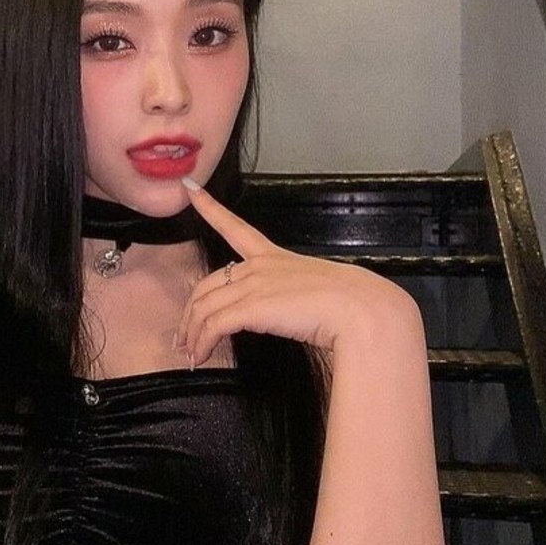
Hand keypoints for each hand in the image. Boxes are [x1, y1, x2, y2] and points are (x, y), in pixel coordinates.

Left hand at [176, 178, 418, 363]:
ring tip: (191, 355)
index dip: (210, 207)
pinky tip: (200, 357)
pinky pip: (213, 325)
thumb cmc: (350, 306)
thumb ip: (295, 299)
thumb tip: (291, 316)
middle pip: (207, 284)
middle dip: (190, 312)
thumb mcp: (317, 293)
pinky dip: (202, 343)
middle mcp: (259, 267)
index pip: (235, 227)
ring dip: (193, 334)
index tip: (190, 187)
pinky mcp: (252, 307)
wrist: (361, 311)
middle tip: (184, 337)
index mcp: (274, 257)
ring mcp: (255, 285)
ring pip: (204, 307)